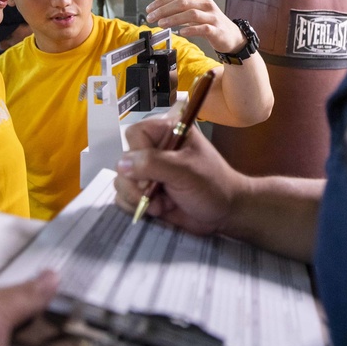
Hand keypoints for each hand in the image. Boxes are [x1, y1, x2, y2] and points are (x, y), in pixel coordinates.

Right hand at [115, 116, 247, 234]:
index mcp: (168, 132)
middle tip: (156, 192)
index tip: (153, 171)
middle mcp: (154, 149)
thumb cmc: (212, 185)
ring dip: (138, 197)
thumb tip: (122, 165)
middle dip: (137, 182)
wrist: (224, 213)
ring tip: (162, 204)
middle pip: (124, 160)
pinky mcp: (145, 192)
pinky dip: (135, 206)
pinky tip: (158, 210)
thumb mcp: (185, 171)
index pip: (135, 134)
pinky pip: (123, 197)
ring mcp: (149, 172)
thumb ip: (153, 164)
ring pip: (121, 181)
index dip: (139, 153)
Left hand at [145, 0, 244, 53]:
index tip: (149, 9)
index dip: (161, 2)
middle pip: (182, 3)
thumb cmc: (211, 22)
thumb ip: (176, 4)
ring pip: (191, 14)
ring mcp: (212, 16)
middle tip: (151, 17)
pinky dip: (191, 29)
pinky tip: (181, 32)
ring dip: (174, 19)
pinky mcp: (216, 30)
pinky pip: (203, 28)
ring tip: (162, 24)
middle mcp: (206, 4)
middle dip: (164, 10)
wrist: (231, 35)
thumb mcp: (193, 10)